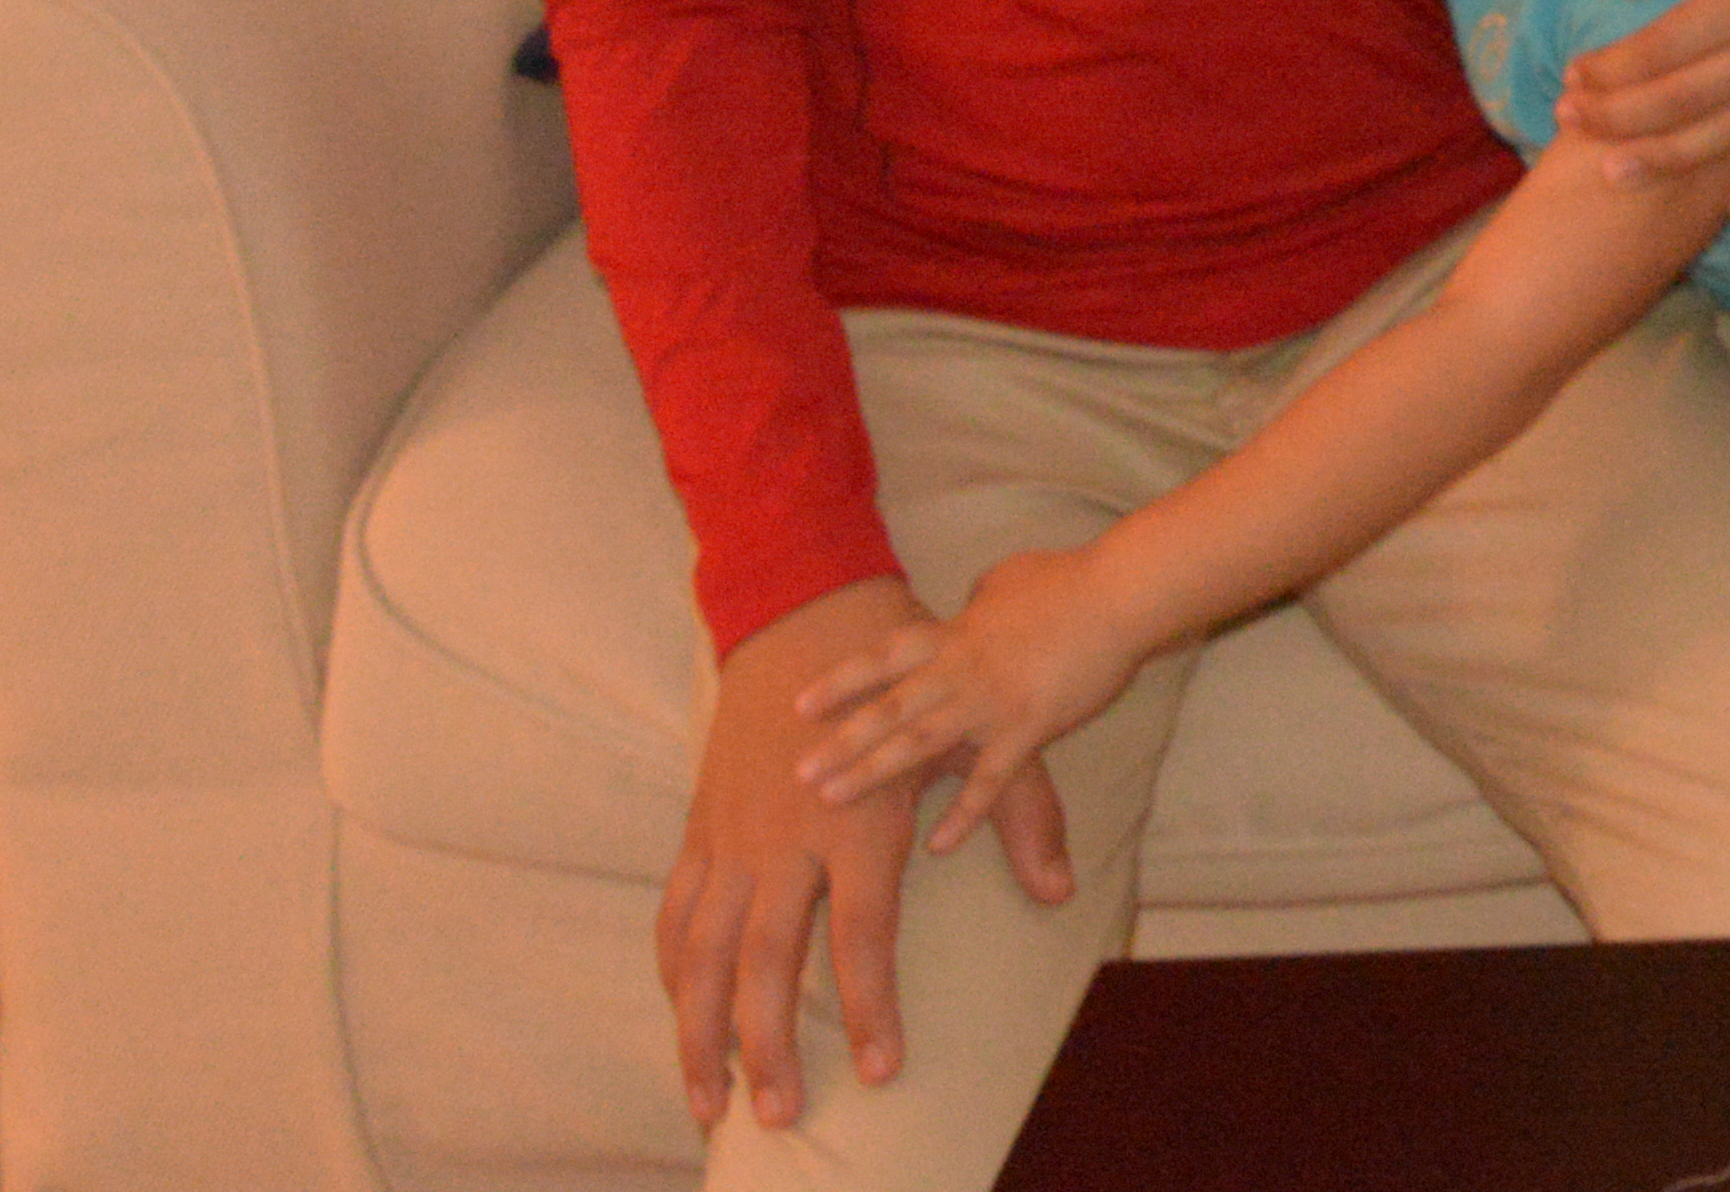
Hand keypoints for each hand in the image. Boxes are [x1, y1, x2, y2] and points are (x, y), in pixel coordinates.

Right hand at [663, 577, 1070, 1133]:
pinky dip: (670, 969)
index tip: (883, 1068)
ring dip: (698, 1029)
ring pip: (699, 951)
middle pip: (765, 962)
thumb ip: (1020, 816)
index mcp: (859, 824)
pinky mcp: (701, 827)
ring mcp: (733, 835)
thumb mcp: (977, 737)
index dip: (871, 1007)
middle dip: (769, 1045)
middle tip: (781, 1114)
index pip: (863, 937)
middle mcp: (787, 838)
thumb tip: (1059, 889)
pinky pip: (674, 910)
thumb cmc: (912, 679)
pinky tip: (677, 1017)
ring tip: (708, 1100)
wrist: (809, 614)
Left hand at [795, 549, 1151, 851]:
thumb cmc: (1068, 580)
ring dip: (874, 774)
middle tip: (798, 771)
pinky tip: (937, 845)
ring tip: (834, 800)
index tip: (799, 705)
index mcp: (956, 634)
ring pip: (921, 744)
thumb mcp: (1007, 579)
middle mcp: (962, 671)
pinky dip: (962, 814)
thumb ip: (978, 602)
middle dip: (842, 741)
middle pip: (889, 708)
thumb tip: (970, 604)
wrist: (1121, 595)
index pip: (885, 657)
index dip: (841, 681)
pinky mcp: (1030, 729)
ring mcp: (992, 703)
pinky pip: (989, 781)